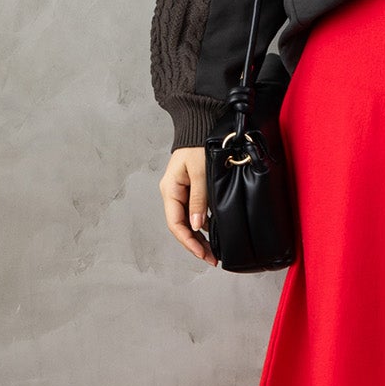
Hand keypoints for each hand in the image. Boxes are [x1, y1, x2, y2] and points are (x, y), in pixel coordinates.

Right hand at [160, 145, 218, 264]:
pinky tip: (214, 234)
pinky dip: (203, 225)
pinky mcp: (190, 190)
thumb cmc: (198, 145)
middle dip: (195, 245)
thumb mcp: (200, 172)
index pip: (176, 224)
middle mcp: (173, 194)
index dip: (188, 242)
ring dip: (200, 238)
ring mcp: (181, 193)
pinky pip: (194, 213)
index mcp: (170, 190)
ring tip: (214, 252)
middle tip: (212, 259)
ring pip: (188, 222)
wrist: (200, 126)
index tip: (203, 254)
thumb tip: (198, 225)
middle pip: (181, 226)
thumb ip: (199, 199)